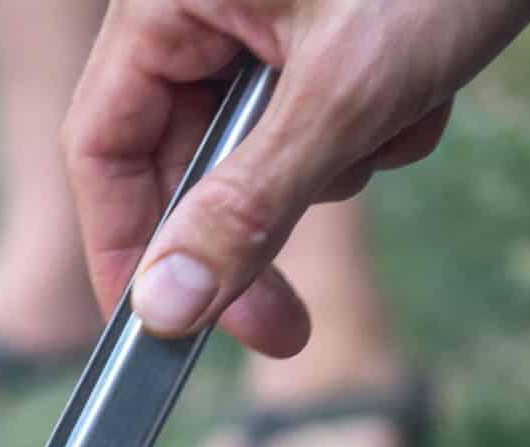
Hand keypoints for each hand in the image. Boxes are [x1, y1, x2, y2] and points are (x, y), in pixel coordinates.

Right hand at [65, 0, 529, 352]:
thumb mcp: (345, 92)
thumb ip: (246, 207)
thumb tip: (163, 309)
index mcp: (167, 4)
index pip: (103, 149)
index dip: (125, 248)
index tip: (161, 331)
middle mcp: (201, 9)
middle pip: (183, 158)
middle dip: (256, 222)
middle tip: (283, 325)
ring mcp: (263, 17)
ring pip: (259, 146)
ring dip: (335, 163)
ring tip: (400, 115)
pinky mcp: (323, 26)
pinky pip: (318, 114)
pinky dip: (373, 125)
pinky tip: (426, 90)